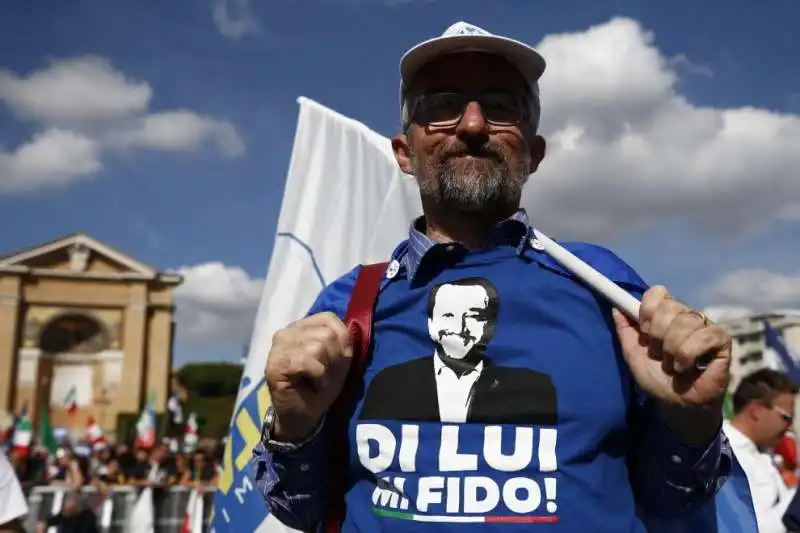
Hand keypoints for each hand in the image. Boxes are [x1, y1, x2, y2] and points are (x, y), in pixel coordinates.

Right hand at [266, 312, 352, 440]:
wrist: (303, 416)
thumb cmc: (320, 386)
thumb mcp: (339, 360)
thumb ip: (342, 340)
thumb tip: (349, 328)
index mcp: (303, 327)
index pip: (329, 318)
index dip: (341, 340)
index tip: (336, 360)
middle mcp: (288, 331)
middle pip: (326, 334)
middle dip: (334, 358)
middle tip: (325, 375)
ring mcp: (279, 346)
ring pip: (317, 346)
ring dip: (325, 370)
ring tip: (317, 380)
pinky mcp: (276, 362)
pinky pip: (307, 361)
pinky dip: (317, 377)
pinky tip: (312, 385)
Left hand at [612, 285, 730, 407]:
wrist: (676, 403)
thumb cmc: (656, 378)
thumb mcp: (633, 354)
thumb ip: (624, 330)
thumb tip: (615, 307)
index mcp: (666, 315)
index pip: (658, 293)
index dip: (648, 310)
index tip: (645, 331)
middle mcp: (686, 315)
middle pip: (669, 307)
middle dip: (659, 336)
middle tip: (660, 354)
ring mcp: (705, 325)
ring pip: (685, 323)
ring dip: (672, 351)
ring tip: (674, 364)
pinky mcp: (721, 339)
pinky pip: (703, 337)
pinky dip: (688, 355)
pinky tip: (688, 367)